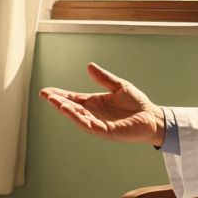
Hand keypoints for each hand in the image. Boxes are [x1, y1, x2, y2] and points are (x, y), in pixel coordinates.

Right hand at [39, 63, 165, 146]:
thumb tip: (89, 66)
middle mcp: (94, 114)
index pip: (73, 98)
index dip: (60, 95)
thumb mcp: (119, 86)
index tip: (46, 91)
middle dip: (58, 102)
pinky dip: (80, 119)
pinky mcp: (107, 131)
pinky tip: (72, 112)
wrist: (152, 117)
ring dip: (67, 111)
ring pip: (78, 117)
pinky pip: (90, 126)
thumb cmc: (137, 104)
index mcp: (95, 103)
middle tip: (45, 95)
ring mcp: (99, 123)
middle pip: (72, 108)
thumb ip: (104, 78)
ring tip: (56, 102)